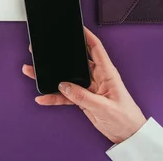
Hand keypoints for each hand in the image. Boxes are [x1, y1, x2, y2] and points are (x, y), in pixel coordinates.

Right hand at [22, 27, 146, 143]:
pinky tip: (44, 96)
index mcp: (107, 73)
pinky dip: (54, 96)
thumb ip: (83, 96)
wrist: (128, 135)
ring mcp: (89, 88)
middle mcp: (97, 77)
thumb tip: (64, 86)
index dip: (86, 36)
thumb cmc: (125, 118)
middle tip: (45, 50)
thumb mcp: (104, 107)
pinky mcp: (83, 98)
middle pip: (75, 62)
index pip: (96, 48)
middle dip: (60, 55)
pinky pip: (65, 95)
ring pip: (66, 78)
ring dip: (51, 76)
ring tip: (34, 72)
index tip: (76, 27)